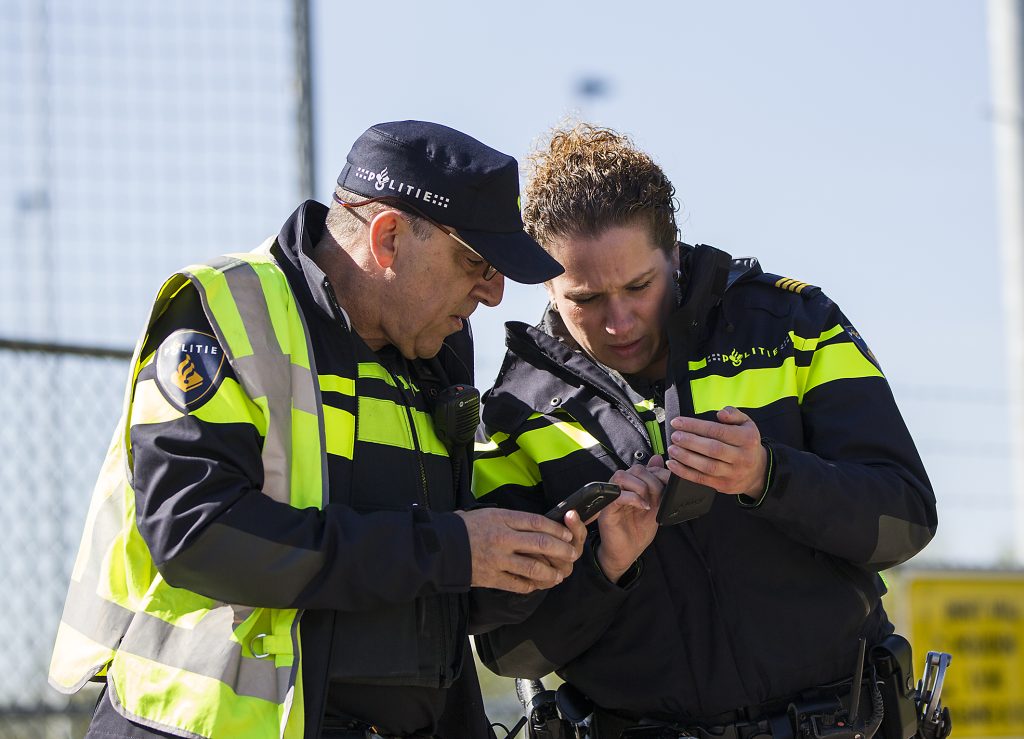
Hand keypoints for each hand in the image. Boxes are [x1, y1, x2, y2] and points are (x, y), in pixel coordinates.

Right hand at [456, 508, 584, 593]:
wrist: (439, 547)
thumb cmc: (464, 527)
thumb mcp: (489, 513)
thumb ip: (511, 519)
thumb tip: (537, 525)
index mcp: (502, 518)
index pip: (537, 522)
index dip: (556, 529)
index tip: (567, 534)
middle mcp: (503, 538)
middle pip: (540, 544)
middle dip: (561, 550)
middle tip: (571, 554)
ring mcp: (498, 559)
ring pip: (533, 568)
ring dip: (550, 572)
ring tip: (558, 575)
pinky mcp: (491, 577)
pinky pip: (518, 584)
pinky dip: (531, 586)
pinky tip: (537, 585)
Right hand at [596, 456, 669, 582]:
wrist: (626, 553)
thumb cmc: (637, 532)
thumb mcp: (655, 507)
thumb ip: (657, 486)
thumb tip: (659, 461)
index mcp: (631, 486)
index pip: (644, 467)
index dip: (659, 473)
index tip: (669, 484)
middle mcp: (620, 488)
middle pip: (634, 469)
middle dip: (652, 481)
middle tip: (658, 497)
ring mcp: (612, 497)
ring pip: (623, 476)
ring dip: (641, 487)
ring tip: (649, 503)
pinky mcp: (606, 509)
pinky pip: (618, 494)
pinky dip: (633, 498)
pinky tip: (643, 507)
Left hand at [666, 406, 766, 495]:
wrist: (757, 472)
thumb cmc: (746, 444)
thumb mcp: (746, 424)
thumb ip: (733, 414)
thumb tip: (721, 413)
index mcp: (747, 439)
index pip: (718, 431)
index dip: (695, 426)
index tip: (678, 422)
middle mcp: (742, 457)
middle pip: (713, 449)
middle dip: (690, 442)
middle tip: (675, 436)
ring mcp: (733, 473)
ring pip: (707, 466)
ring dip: (686, 457)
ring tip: (672, 449)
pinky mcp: (724, 485)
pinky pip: (701, 479)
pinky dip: (684, 472)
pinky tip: (673, 464)